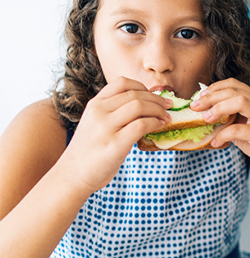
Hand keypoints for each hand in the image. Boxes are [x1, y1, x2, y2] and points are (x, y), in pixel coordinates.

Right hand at [60, 77, 171, 193]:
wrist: (74, 174)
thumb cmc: (90, 150)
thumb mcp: (96, 123)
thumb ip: (114, 112)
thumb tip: (147, 106)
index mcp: (95, 104)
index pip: (122, 83)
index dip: (143, 87)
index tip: (154, 96)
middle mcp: (98, 112)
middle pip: (135, 94)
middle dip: (157, 99)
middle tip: (169, 106)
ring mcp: (105, 127)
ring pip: (139, 106)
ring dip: (159, 110)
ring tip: (166, 117)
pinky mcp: (115, 144)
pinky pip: (141, 125)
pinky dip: (155, 123)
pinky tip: (159, 127)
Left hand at [189, 78, 249, 176]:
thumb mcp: (243, 126)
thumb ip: (229, 117)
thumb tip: (203, 112)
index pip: (234, 84)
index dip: (214, 88)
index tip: (199, 97)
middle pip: (234, 91)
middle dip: (210, 97)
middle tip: (195, 107)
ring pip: (240, 102)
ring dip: (218, 109)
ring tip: (205, 118)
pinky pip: (238, 130)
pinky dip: (223, 135)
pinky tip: (216, 142)